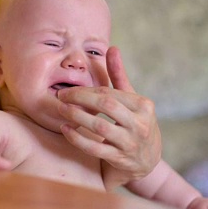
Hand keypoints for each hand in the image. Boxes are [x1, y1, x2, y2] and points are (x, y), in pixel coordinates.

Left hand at [57, 46, 161, 184]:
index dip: (86, 90)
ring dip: (77, 117)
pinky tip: (65, 129)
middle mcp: (140, 124)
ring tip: (61, 110)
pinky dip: (77, 139)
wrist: (147, 160)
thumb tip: (112, 48)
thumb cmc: (134, 122)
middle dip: (80, 99)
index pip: (110, 93)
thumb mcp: (131, 99)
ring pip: (100, 128)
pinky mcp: (120, 159)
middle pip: (106, 106)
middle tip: (61, 96)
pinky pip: (95, 148)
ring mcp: (130, 143)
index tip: (68, 89)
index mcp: (143, 106)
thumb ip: (119, 76)